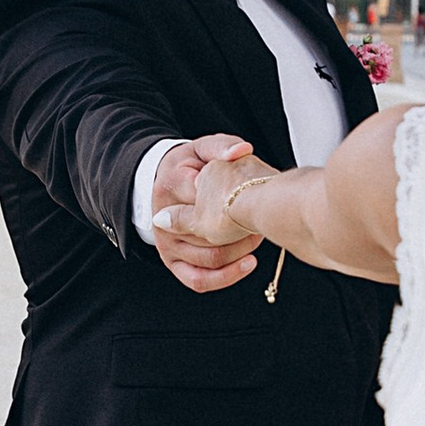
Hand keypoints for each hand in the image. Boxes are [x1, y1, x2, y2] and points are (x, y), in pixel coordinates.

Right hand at [153, 135, 263, 295]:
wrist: (169, 185)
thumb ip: (222, 145)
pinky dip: (226, 276)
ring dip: (241, 249)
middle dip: (241, 227)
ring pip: (209, 258)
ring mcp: (166, 245)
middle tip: (262, 216)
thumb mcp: (204, 148)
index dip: (234, 199)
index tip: (251, 192)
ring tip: (258, 233)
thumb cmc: (192, 166)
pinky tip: (249, 263)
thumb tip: (241, 151)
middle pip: (210, 234)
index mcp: (169, 187)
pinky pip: (198, 280)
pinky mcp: (173, 263)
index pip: (206, 200)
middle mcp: (162, 220)